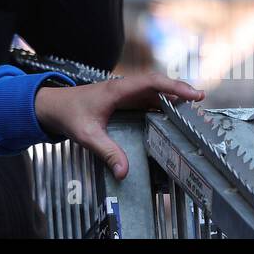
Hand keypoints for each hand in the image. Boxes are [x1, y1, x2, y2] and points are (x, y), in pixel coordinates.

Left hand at [34, 72, 203, 179]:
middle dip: (179, 91)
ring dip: (173, 98)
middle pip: (157, 85)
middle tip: (200, 103)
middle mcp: (124, 88)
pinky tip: (173, 117)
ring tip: (192, 111)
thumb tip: (124, 171)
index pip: (151, 82)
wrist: (53, 106)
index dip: (173, 86)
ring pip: (154, 92)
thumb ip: (106, 151)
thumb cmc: (68, 114)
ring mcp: (125, 94)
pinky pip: (148, 100)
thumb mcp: (87, 135)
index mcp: (117, 89)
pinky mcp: (124, 102)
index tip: (192, 94)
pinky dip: (163, 106)